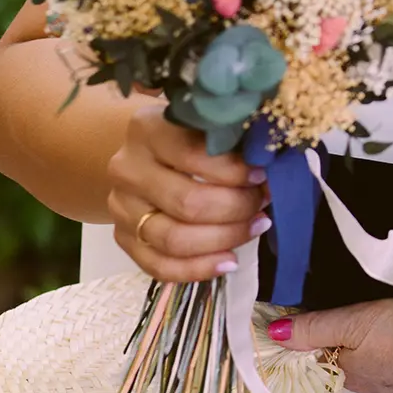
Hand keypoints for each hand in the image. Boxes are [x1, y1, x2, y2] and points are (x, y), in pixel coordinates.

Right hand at [107, 101, 268, 282]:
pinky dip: (199, 269)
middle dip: (236, 208)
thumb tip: (271, 166)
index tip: (262, 175)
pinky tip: (229, 261)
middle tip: (263, 203)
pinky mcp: (122, 238)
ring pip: (174, 239)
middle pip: (187, 203)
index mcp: (147, 129)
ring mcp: (121, 207)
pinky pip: (159, 266)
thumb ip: (229, 138)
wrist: (143, 153)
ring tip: (255, 227)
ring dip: (224, 239)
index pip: (193, 156)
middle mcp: (127, 169)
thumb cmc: (186, 135)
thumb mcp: (202, 123)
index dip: (234, 171)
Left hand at [275, 297, 392, 392]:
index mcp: (341, 372)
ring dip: (356, 341)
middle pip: (336, 357)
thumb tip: (271, 334)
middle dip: (330, 337)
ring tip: (358, 312)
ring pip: (361, 358)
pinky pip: (385, 359)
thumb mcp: (353, 323)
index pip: (310, 355)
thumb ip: (314, 327)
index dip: (302, 334)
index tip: (294, 311)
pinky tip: (388, 329)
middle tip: (326, 303)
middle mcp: (361, 384)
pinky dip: (380, 345)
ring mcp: (389, 382)